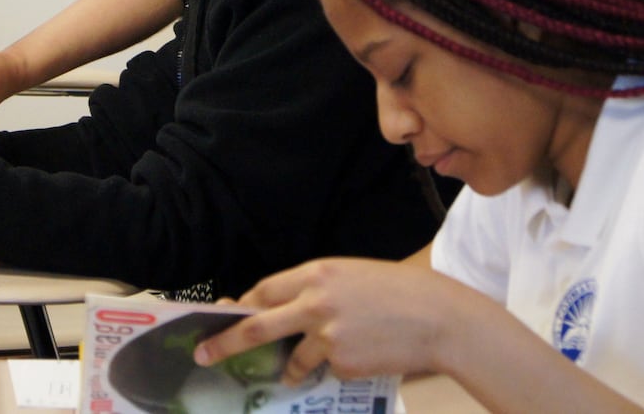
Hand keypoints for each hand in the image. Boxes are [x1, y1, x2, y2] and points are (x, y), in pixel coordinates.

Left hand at [194, 258, 465, 384]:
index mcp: (317, 273)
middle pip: (256, 325)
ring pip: (292, 358)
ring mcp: (326, 334)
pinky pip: (325, 369)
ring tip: (308, 364)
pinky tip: (360, 355)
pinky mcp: (341, 361)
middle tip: (203, 353)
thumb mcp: (353, 277)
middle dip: (225, 341)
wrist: (440, 318)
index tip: (225, 315)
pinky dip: (335, 368)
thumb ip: (317, 290)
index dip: (243, 305)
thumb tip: (285, 312)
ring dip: (291, 366)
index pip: (264, 290)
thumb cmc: (401, 293)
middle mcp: (315, 301)